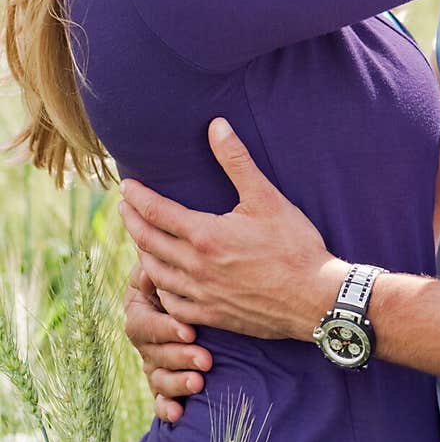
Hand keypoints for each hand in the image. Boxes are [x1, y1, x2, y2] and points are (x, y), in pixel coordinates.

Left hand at [117, 118, 348, 340]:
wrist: (314, 299)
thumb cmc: (294, 245)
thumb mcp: (267, 197)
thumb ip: (236, 161)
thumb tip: (216, 126)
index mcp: (205, 235)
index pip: (157, 212)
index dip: (138, 197)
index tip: (126, 185)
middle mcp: (195, 266)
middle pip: (147, 241)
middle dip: (132, 221)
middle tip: (124, 207)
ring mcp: (200, 294)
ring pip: (155, 273)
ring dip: (141, 252)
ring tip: (139, 238)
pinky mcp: (211, 315)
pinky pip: (171, 303)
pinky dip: (158, 288)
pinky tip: (160, 281)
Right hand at [123, 261, 211, 422]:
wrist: (209, 286)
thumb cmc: (191, 269)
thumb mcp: (173, 263)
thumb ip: (164, 266)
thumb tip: (154, 267)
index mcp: (139, 307)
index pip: (144, 323)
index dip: (164, 330)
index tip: (191, 332)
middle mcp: (144, 337)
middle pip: (152, 352)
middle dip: (179, 358)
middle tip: (206, 360)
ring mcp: (153, 360)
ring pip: (157, 377)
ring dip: (177, 383)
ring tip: (199, 384)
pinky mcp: (165, 380)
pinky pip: (160, 399)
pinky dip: (166, 408)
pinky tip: (179, 415)